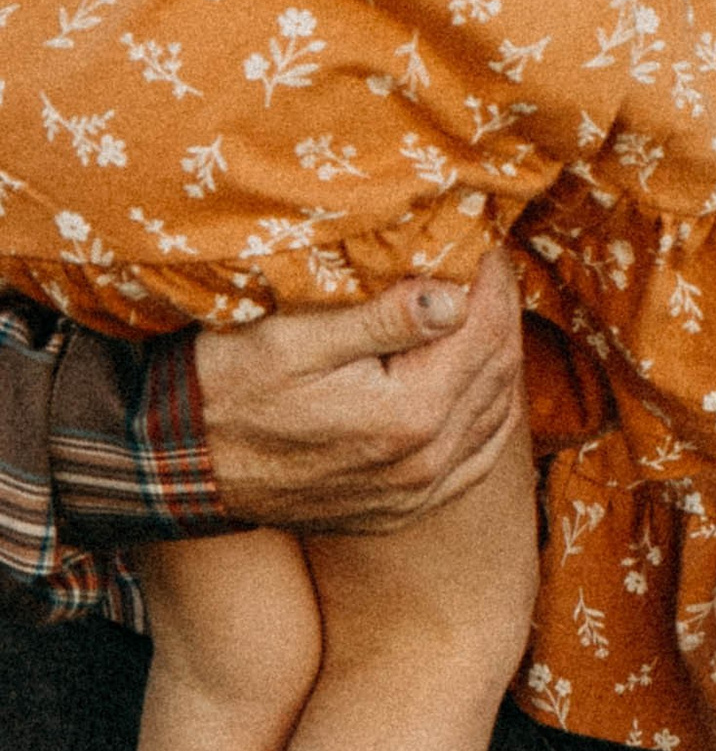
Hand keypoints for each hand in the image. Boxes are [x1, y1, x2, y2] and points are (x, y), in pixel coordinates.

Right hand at [192, 260, 523, 531]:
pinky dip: (491, 412)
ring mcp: (416, 493)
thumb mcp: (292, 340)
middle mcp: (424, 461)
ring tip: (486, 308)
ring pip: (498, 412)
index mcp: (407, 413)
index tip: (485, 241)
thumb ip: (380, 319)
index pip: (484, 330)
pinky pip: (478, 459)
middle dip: (502, 309)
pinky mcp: (404, 509)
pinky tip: (483, 381)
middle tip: (489, 265)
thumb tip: (454, 296)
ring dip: (500, 356)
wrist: (179, 468)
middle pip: (499, 369)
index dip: (492, 279)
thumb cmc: (227, 390)